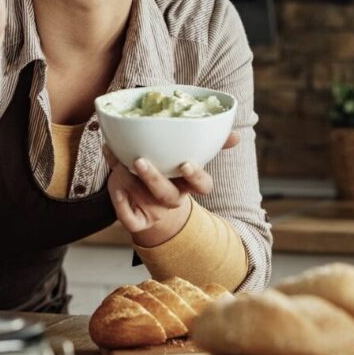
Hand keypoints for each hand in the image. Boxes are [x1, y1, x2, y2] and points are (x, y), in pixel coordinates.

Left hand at [103, 132, 239, 246]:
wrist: (143, 202)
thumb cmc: (167, 171)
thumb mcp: (185, 158)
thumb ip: (211, 144)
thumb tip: (236, 134)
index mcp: (187, 184)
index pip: (201, 186)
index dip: (195, 178)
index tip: (186, 164)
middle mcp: (172, 197)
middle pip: (170, 196)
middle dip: (156, 180)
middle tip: (142, 161)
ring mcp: (153, 209)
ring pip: (149, 201)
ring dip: (135, 182)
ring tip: (125, 163)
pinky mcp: (136, 219)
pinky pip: (131, 219)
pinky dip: (122, 206)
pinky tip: (117, 188)